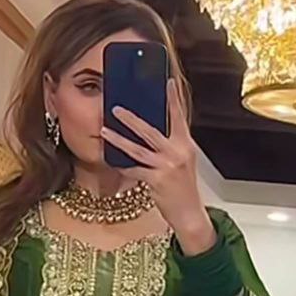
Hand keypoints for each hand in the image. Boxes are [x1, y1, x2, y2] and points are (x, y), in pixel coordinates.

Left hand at [101, 81, 214, 254]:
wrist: (190, 215)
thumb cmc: (183, 189)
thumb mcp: (182, 163)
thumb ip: (170, 147)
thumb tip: (152, 132)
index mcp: (185, 145)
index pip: (179, 117)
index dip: (173, 99)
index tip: (166, 81)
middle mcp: (178, 153)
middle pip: (151, 130)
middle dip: (132, 118)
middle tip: (116, 108)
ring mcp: (167, 167)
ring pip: (138, 150)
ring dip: (119, 140)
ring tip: (105, 130)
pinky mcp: (157, 181)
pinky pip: (135, 170)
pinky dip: (123, 166)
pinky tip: (112, 162)